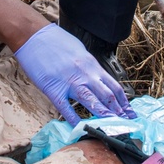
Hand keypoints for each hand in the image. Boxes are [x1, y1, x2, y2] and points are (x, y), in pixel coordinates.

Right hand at [15, 25, 136, 125]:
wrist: (33, 35)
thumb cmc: (54, 41)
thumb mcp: (79, 50)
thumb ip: (88, 66)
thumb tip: (95, 78)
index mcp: (92, 65)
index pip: (114, 86)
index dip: (124, 102)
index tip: (129, 112)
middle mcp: (85, 74)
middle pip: (107, 96)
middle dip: (118, 112)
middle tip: (125, 124)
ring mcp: (69, 82)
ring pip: (91, 101)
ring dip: (103, 115)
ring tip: (112, 128)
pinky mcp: (53, 89)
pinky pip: (66, 108)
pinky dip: (74, 119)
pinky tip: (81, 127)